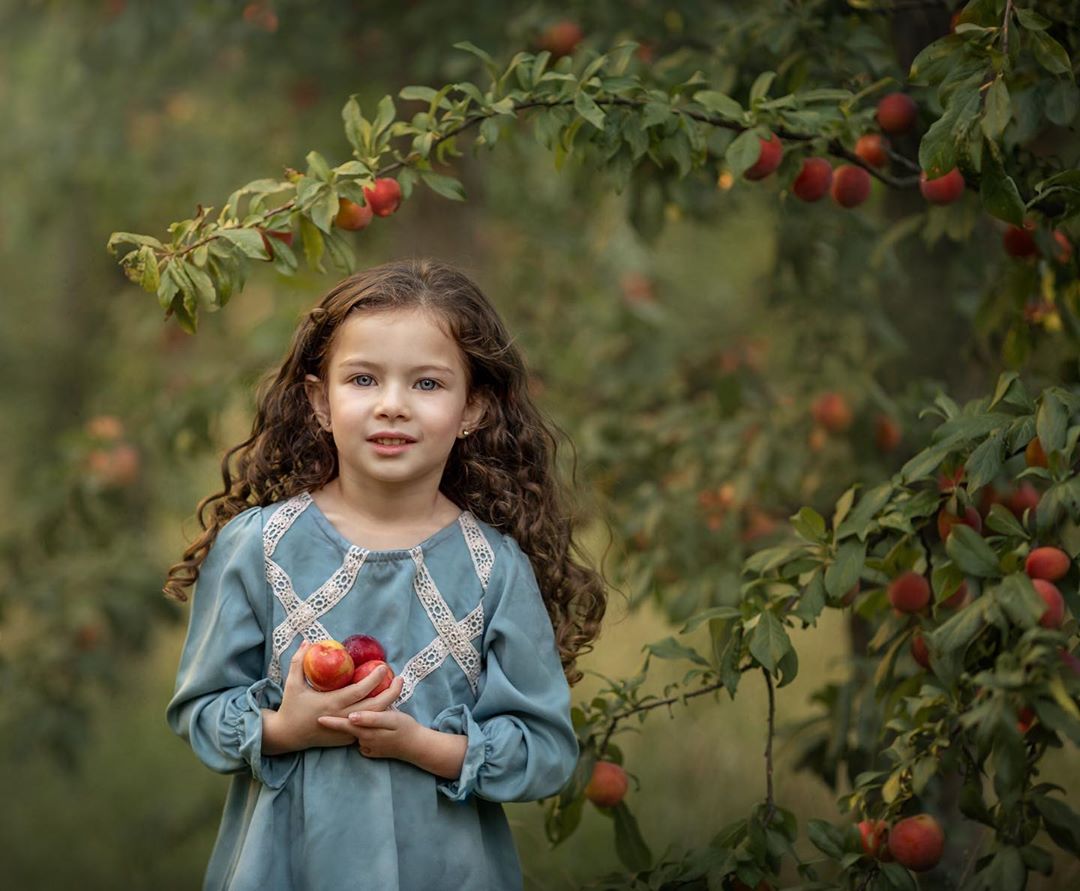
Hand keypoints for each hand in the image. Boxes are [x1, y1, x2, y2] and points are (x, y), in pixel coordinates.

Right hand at [262, 642, 403, 754]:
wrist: (288, 735)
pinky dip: (378, 715)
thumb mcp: (292, 683)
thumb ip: (298, 661)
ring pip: (375, 718)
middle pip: (375, 706)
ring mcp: (346, 729)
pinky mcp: (347, 738)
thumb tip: (308, 641)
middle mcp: (342, 717)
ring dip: (388, 703)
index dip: (374, 678)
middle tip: (399, 678)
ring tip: (396, 688)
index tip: (383, 666)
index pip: (360, 690)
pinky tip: (386, 704)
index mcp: (331, 703)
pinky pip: (368, 726)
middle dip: (391, 692)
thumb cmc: (290, 707)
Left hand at [317, 707, 422, 761]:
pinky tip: (366, 726)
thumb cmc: (405, 728)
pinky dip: (361, 733)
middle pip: (347, 730)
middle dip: (336, 724)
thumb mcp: (390, 719)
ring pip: (355, 734)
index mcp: (366, 732)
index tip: (316, 718)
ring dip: (352, 727)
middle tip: (325, 715)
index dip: (330, 722)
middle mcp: (363, 741)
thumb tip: (352, 717)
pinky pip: (362, 740)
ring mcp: (368, 748)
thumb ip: (370, 718)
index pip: (344, 725)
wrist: (416, 746)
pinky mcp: (373, 751)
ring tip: (350, 715)